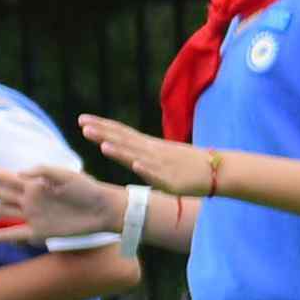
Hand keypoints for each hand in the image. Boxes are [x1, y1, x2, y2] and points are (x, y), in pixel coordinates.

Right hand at [0, 157, 125, 237]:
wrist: (105, 210)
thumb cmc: (89, 189)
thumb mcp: (68, 175)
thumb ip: (44, 172)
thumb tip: (20, 172)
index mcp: (35, 184)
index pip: (5, 177)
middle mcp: (30, 200)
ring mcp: (34, 216)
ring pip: (2, 213)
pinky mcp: (41, 232)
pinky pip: (16, 234)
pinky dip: (2, 235)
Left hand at [67, 113, 204, 196]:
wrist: (218, 171)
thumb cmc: (188, 165)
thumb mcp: (160, 156)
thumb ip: (140, 153)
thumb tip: (122, 149)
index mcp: (149, 146)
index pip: (122, 132)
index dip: (103, 125)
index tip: (83, 118)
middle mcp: (152, 152)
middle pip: (124, 139)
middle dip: (103, 131)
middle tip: (81, 122)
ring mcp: (161, 165)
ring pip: (137, 155)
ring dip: (120, 149)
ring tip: (101, 143)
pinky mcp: (171, 180)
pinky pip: (157, 174)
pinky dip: (145, 168)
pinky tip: (134, 164)